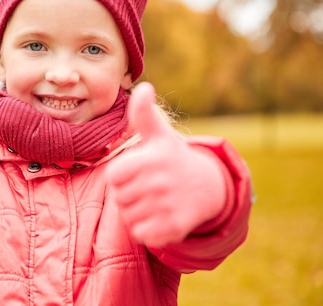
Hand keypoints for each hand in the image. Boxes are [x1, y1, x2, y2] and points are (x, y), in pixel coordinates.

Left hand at [106, 82, 225, 246]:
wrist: (209, 186)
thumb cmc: (173, 157)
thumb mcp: (159, 134)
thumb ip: (143, 113)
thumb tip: (143, 87)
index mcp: (152, 158)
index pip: (113, 177)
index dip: (121, 176)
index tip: (136, 171)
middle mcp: (161, 182)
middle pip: (120, 199)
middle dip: (128, 195)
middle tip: (147, 187)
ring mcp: (170, 205)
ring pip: (129, 218)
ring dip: (136, 213)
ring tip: (154, 201)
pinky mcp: (177, 228)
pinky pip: (143, 235)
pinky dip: (147, 230)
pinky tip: (160, 216)